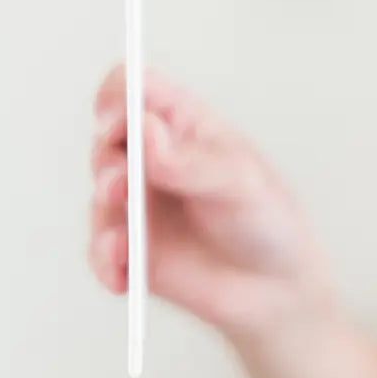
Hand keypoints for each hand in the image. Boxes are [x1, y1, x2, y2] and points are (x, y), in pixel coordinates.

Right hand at [88, 65, 333, 336]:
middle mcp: (151, 157)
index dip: (116, 96)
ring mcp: (137, 201)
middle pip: (106, 139)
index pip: (132, 87)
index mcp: (180, 123)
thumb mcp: (240, 183)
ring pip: (99, 194)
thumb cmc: (268, 220)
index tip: (117, 122)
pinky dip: (105, 260)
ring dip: (104, 215)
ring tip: (123, 241)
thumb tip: (145, 129)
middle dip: (106, 161)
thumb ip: (190, 160)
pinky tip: (122, 274)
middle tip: (122, 186)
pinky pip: (100, 248)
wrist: (277, 290)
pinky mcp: (130, 246)